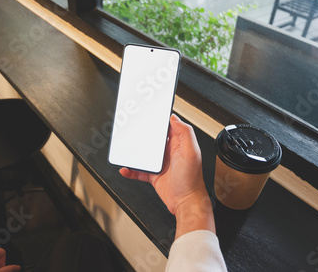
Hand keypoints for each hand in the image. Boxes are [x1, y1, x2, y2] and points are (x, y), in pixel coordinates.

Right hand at [120, 114, 214, 237]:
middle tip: (131, 130)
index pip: (168, 127)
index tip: (149, 114)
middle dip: (142, 134)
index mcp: (179, 144)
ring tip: (125, 149)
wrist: (186, 203)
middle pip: (153, 139)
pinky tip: (126, 168)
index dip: (159, 120)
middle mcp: (169, 152)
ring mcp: (161, 164)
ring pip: (144, 154)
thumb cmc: (192, 180)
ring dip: (134, 152)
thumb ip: (185, 133)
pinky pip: (139, 170)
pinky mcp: (154, 175)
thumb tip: (175, 118)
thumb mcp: (191, 153)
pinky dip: (131, 169)